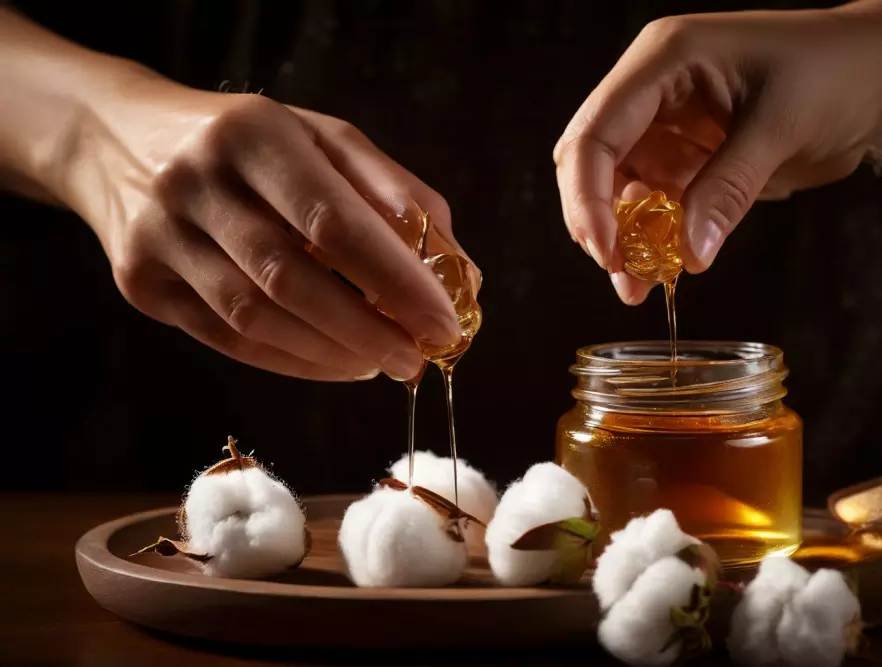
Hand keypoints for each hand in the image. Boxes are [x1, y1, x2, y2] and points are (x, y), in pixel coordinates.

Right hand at [63, 76, 467, 381]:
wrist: (118, 139)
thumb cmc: (250, 142)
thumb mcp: (323, 139)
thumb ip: (395, 194)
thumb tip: (458, 270)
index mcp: (252, 134)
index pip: (333, 220)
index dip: (394, 280)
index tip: (443, 323)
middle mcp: (195, 183)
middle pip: (290, 279)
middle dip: (367, 330)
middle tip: (416, 357)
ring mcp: (158, 237)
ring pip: (254, 318)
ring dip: (332, 353)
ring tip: (383, 362)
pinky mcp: (141, 284)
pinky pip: (226, 340)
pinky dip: (292, 360)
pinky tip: (336, 363)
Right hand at [554, 4, 881, 303]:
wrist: (880, 76)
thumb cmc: (838, 72)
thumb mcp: (783, 128)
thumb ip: (729, 188)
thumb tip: (691, 253)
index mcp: (664, 59)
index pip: (597, 130)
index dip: (588, 194)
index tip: (605, 251)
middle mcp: (653, 87)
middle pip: (591, 158)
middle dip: (597, 218)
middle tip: (619, 273)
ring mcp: (666, 122)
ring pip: (617, 186)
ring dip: (624, 236)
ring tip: (639, 286)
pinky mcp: (685, 153)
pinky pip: (654, 199)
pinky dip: (655, 235)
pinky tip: (665, 268)